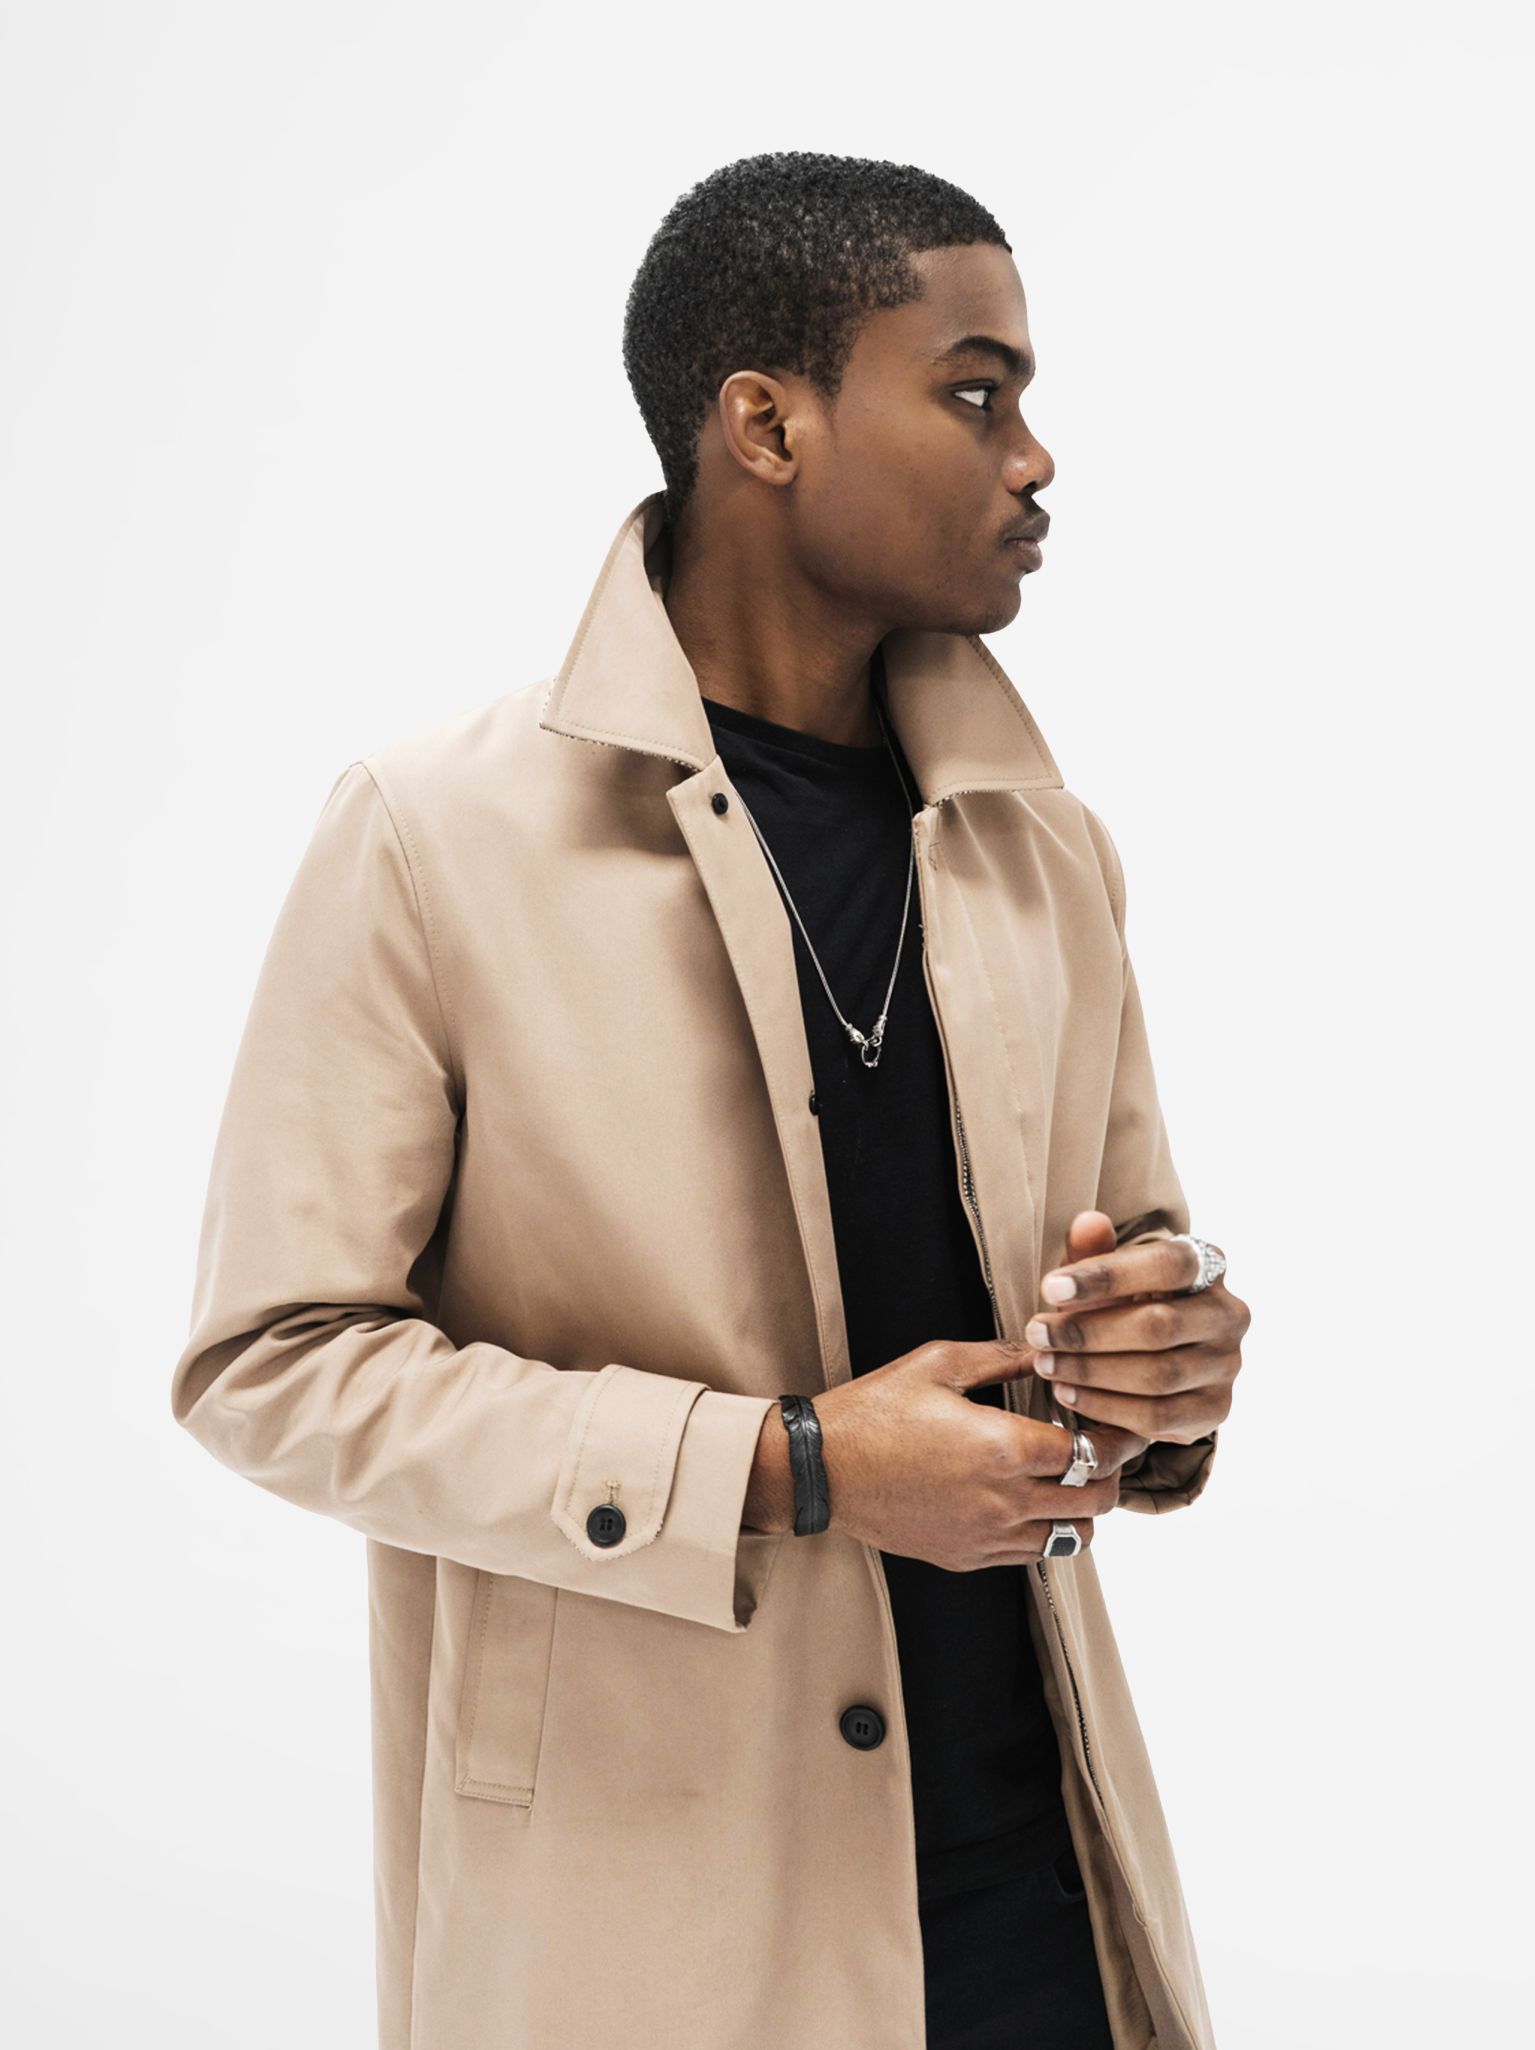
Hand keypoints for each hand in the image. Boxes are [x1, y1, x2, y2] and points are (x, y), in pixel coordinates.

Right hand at [777, 1335, 1151, 1571]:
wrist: (823, 1469)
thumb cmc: (875, 1410)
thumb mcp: (938, 1363)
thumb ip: (1002, 1358)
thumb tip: (1048, 1350)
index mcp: (1003, 1448)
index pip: (1090, 1452)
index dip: (1113, 1437)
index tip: (1119, 1425)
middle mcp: (1004, 1500)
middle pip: (1094, 1501)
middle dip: (1108, 1475)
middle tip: (1103, 1451)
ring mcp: (987, 1536)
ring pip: (1071, 1538)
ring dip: (1082, 1510)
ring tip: (1070, 1481)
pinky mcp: (967, 1557)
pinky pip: (1031, 1556)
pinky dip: (1045, 1532)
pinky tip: (1030, 1502)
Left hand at [1023, 1211, 1248, 1445]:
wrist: (1156, 1359)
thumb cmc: (1125, 1304)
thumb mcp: (1107, 1275)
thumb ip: (1095, 1251)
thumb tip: (1087, 1223)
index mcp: (1208, 1266)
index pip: (1168, 1265)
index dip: (1108, 1276)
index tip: (1050, 1287)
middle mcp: (1228, 1314)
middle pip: (1159, 1326)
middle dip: (1087, 1332)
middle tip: (1036, 1333)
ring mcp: (1226, 1365)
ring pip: (1157, 1375)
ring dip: (1090, 1371)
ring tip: (1044, 1363)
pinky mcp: (1215, 1409)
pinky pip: (1158, 1416)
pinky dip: (1105, 1406)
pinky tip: (1066, 1392)